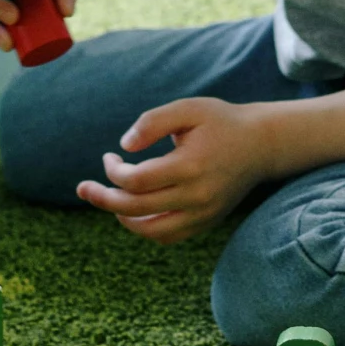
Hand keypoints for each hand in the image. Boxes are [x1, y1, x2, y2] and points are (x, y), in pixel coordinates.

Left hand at [76, 99, 273, 241]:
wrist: (261, 144)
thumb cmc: (220, 122)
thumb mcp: (188, 109)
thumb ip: (152, 121)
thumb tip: (124, 147)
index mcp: (191, 166)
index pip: (137, 181)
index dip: (113, 171)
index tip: (109, 156)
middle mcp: (197, 196)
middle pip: (136, 209)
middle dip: (104, 198)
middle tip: (84, 188)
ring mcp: (203, 214)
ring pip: (150, 231)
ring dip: (122, 217)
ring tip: (109, 201)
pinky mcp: (207, 222)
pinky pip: (168, 236)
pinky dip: (146, 228)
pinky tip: (134, 211)